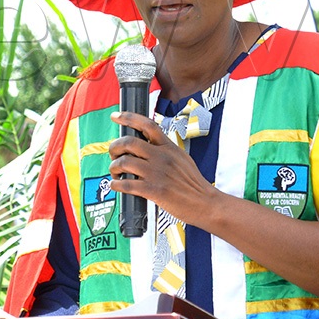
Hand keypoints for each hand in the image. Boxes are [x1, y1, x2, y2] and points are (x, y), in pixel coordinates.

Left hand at [108, 111, 218, 227]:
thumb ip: (165, 150)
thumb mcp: (182, 158)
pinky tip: (117, 185)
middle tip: (113, 154)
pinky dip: (116, 184)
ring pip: (124, 162)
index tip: (116, 116)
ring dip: (114, 167)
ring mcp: (157, 173)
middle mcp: (162, 157)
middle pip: (129, 142)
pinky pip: (127, 184)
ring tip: (115, 172)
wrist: (205, 203)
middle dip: (115, 146)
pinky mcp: (154, 190)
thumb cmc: (194, 183)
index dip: (128, 117)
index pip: (147, 125)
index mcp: (169, 147)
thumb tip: (148, 146)